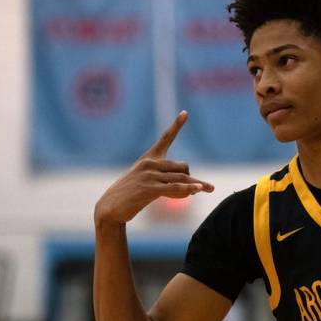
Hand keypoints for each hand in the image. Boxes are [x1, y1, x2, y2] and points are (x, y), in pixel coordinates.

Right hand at [94, 111, 214, 224]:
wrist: (110, 207)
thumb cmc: (129, 195)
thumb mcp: (146, 182)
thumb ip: (165, 181)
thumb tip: (189, 189)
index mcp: (149, 158)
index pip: (165, 138)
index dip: (176, 125)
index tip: (185, 113)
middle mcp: (150, 163)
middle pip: (182, 166)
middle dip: (192, 178)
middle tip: (201, 188)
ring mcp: (149, 175)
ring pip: (181, 178)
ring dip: (197, 185)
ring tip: (210, 188)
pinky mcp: (149, 189)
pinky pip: (174, 188)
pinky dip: (188, 189)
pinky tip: (197, 190)